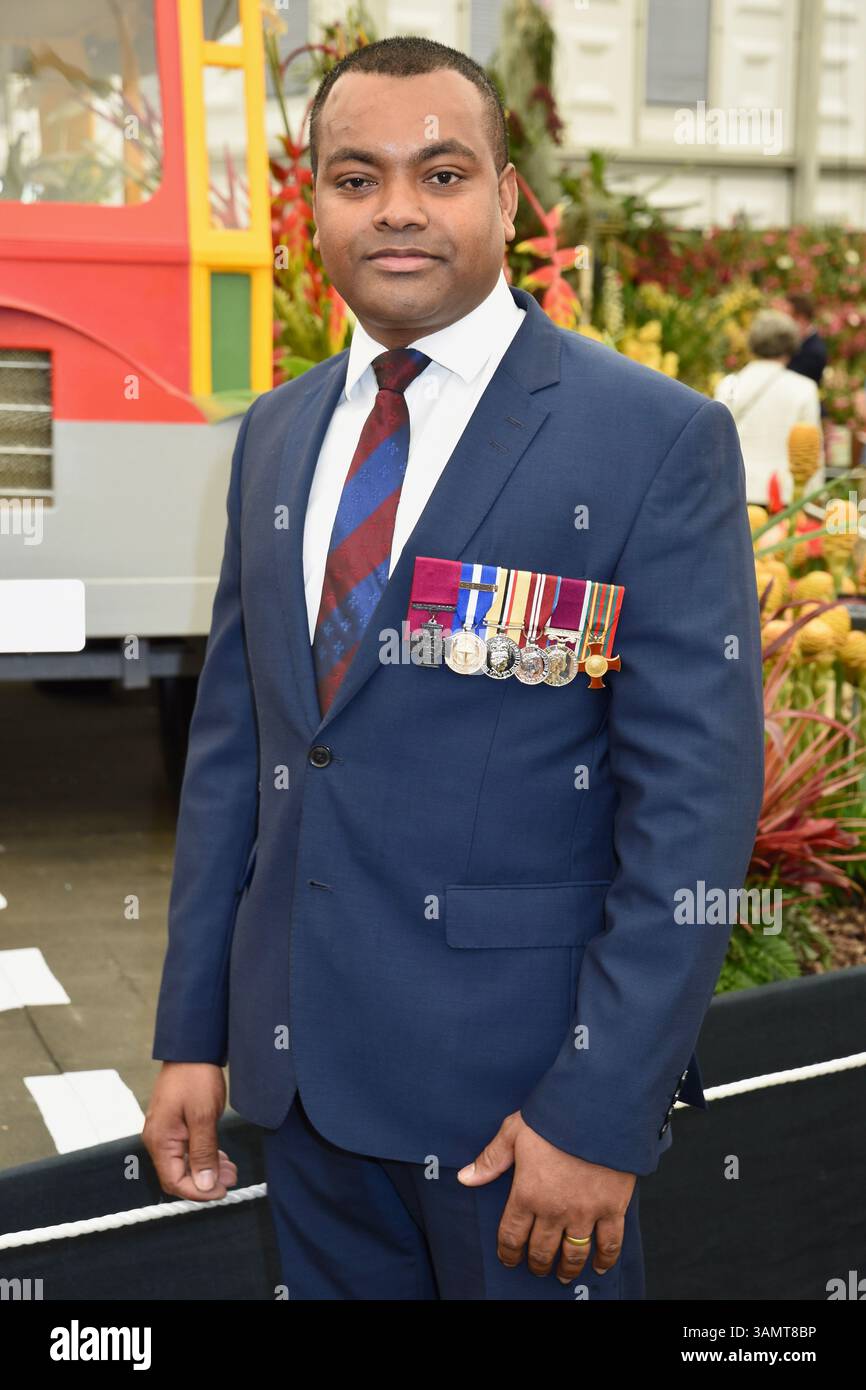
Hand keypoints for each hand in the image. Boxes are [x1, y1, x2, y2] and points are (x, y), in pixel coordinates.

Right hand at [142, 1062, 237, 1201]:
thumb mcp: (203, 1116)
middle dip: (204, 1182)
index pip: (174, 1181)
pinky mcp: (174, 1125)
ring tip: (231, 1170)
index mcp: (160, 1140)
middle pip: (177, 1175)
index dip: (198, 1192)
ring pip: (183, 1163)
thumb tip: (203, 1184)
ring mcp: (165, 1132)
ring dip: (206, 1170)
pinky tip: (220, 1157)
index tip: (222, 1191)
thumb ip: (203, 1152)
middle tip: (231, 1179)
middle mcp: (158, 1139)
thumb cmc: (195, 1078)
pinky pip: (186, 1150)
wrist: (192, 1049)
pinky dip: (203, 1156)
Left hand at [457, 1111, 635, 1282]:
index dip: (508, 1253)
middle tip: (536, 1268)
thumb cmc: (554, 1117)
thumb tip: (466, 1177)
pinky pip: (609, 1243)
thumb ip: (491, 1160)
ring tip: (562, 1275)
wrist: (596, 1110)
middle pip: (542, 1250)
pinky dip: (604, 1259)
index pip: (512, 1235)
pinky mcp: (612, 1208)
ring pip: (573, 1254)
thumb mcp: (514, 1132)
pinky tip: (598, 1266)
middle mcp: (554, 1210)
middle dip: (536, 1263)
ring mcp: (584, 1212)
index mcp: (527, 1193)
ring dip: (566, 1268)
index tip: (509, 1259)